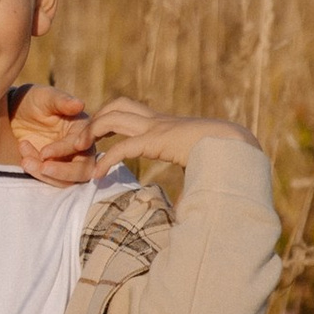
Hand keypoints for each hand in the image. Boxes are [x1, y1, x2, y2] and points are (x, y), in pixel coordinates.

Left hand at [10, 84, 101, 185]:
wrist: (14, 110)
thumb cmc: (33, 100)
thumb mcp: (44, 97)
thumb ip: (61, 101)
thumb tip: (79, 104)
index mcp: (82, 128)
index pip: (81, 146)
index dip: (64, 151)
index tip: (43, 152)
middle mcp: (80, 147)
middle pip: (84, 170)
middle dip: (64, 172)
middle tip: (43, 168)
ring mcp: (68, 161)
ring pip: (68, 180)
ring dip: (47, 176)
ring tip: (25, 161)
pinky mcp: (54, 169)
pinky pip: (52, 180)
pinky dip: (38, 174)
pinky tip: (24, 159)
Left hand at [78, 95, 262, 172]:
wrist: (240, 146)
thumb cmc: (225, 158)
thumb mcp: (197, 164)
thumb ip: (185, 176)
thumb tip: (186, 205)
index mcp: (164, 124)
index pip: (127, 111)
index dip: (106, 121)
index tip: (90, 139)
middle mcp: (157, 120)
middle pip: (115, 107)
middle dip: (90, 121)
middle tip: (72, 142)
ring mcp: (157, 127)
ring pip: (112, 117)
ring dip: (90, 132)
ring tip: (75, 152)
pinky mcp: (159, 139)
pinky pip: (124, 146)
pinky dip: (107, 159)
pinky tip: (97, 176)